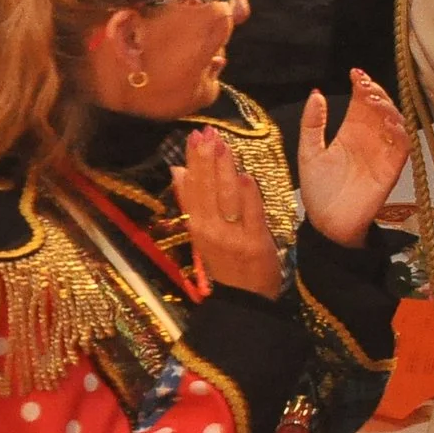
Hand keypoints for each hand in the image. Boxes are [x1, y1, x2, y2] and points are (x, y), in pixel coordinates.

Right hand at [171, 130, 282, 297]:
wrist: (244, 300)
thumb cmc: (225, 263)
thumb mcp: (202, 234)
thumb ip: (192, 202)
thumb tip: (177, 172)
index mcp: (197, 227)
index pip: (192, 189)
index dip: (193, 163)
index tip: (193, 137)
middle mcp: (210, 230)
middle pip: (207, 190)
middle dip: (206, 160)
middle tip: (206, 132)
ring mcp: (233, 236)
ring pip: (226, 198)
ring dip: (224, 170)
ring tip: (222, 144)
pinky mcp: (256, 242)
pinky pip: (251, 215)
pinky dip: (247, 196)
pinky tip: (244, 176)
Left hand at [296, 71, 409, 247]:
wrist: (328, 223)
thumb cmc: (318, 190)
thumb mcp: (308, 152)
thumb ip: (312, 124)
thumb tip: (316, 94)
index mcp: (350, 132)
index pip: (361, 102)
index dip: (362, 85)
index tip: (355, 73)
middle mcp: (369, 138)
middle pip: (381, 107)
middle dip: (377, 92)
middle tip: (366, 85)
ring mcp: (382, 152)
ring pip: (395, 122)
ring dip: (388, 109)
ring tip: (374, 101)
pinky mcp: (391, 168)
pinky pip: (402, 146)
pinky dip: (401, 132)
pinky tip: (390, 123)